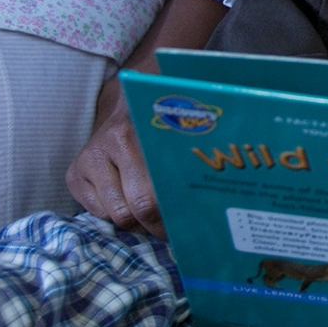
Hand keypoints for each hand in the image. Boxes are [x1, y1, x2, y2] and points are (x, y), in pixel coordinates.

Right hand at [65, 0, 226, 237]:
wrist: (130, 95)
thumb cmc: (172, 116)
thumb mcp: (191, 123)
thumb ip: (206, 144)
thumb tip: (254, 162)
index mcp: (134, 134)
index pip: (150, 200)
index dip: (171, 222)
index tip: (191, 230)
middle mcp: (106, 146)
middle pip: (132, 214)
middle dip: (157, 227)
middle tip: (177, 231)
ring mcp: (86, 161)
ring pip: (113, 217)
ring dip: (136, 222)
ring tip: (156, 216)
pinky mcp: (73, 174)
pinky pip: (95, 213)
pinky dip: (114, 214)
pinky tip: (130, 202)